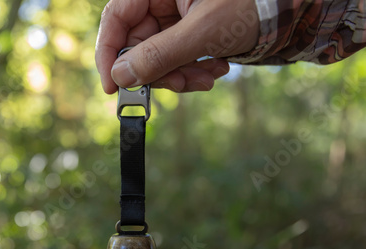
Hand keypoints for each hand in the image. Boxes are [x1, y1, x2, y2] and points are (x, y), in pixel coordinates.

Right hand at [95, 0, 259, 93]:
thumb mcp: (204, 31)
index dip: (109, 53)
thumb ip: (160, 55)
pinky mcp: (188, 31)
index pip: (116, 18)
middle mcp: (161, 0)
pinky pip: (177, 57)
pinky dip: (193, 70)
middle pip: (138, 44)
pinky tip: (216, 67)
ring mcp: (175, 16)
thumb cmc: (252, 4)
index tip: (113, 87)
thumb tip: (121, 77)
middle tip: (180, 85)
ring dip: (180, 75)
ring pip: (158, 56)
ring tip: (208, 77)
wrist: (290, 7)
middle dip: (160, 72)